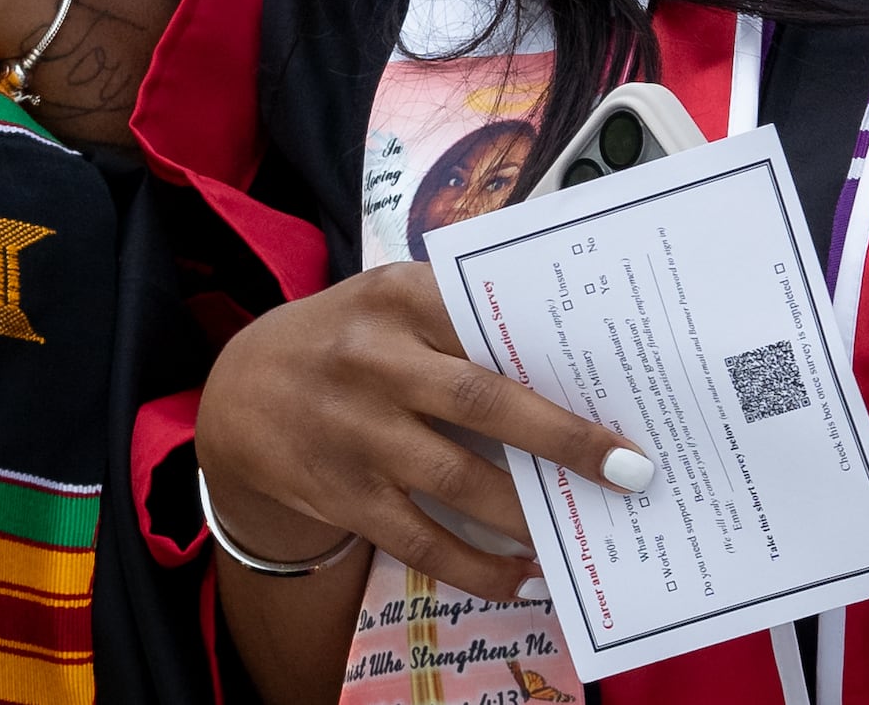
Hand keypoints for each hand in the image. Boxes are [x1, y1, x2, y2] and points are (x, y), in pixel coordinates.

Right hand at [196, 261, 645, 600]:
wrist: (239, 396)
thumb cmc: (345, 341)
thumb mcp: (387, 303)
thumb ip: (458, 318)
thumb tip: (566, 366)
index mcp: (396, 296)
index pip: (485, 316)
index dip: (553, 350)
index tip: (617, 377)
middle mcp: (373, 360)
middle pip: (481, 400)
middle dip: (562, 439)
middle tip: (629, 468)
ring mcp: (356, 432)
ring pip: (456, 480)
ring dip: (527, 511)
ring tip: (581, 526)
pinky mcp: (343, 494)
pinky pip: (422, 540)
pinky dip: (478, 564)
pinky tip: (523, 571)